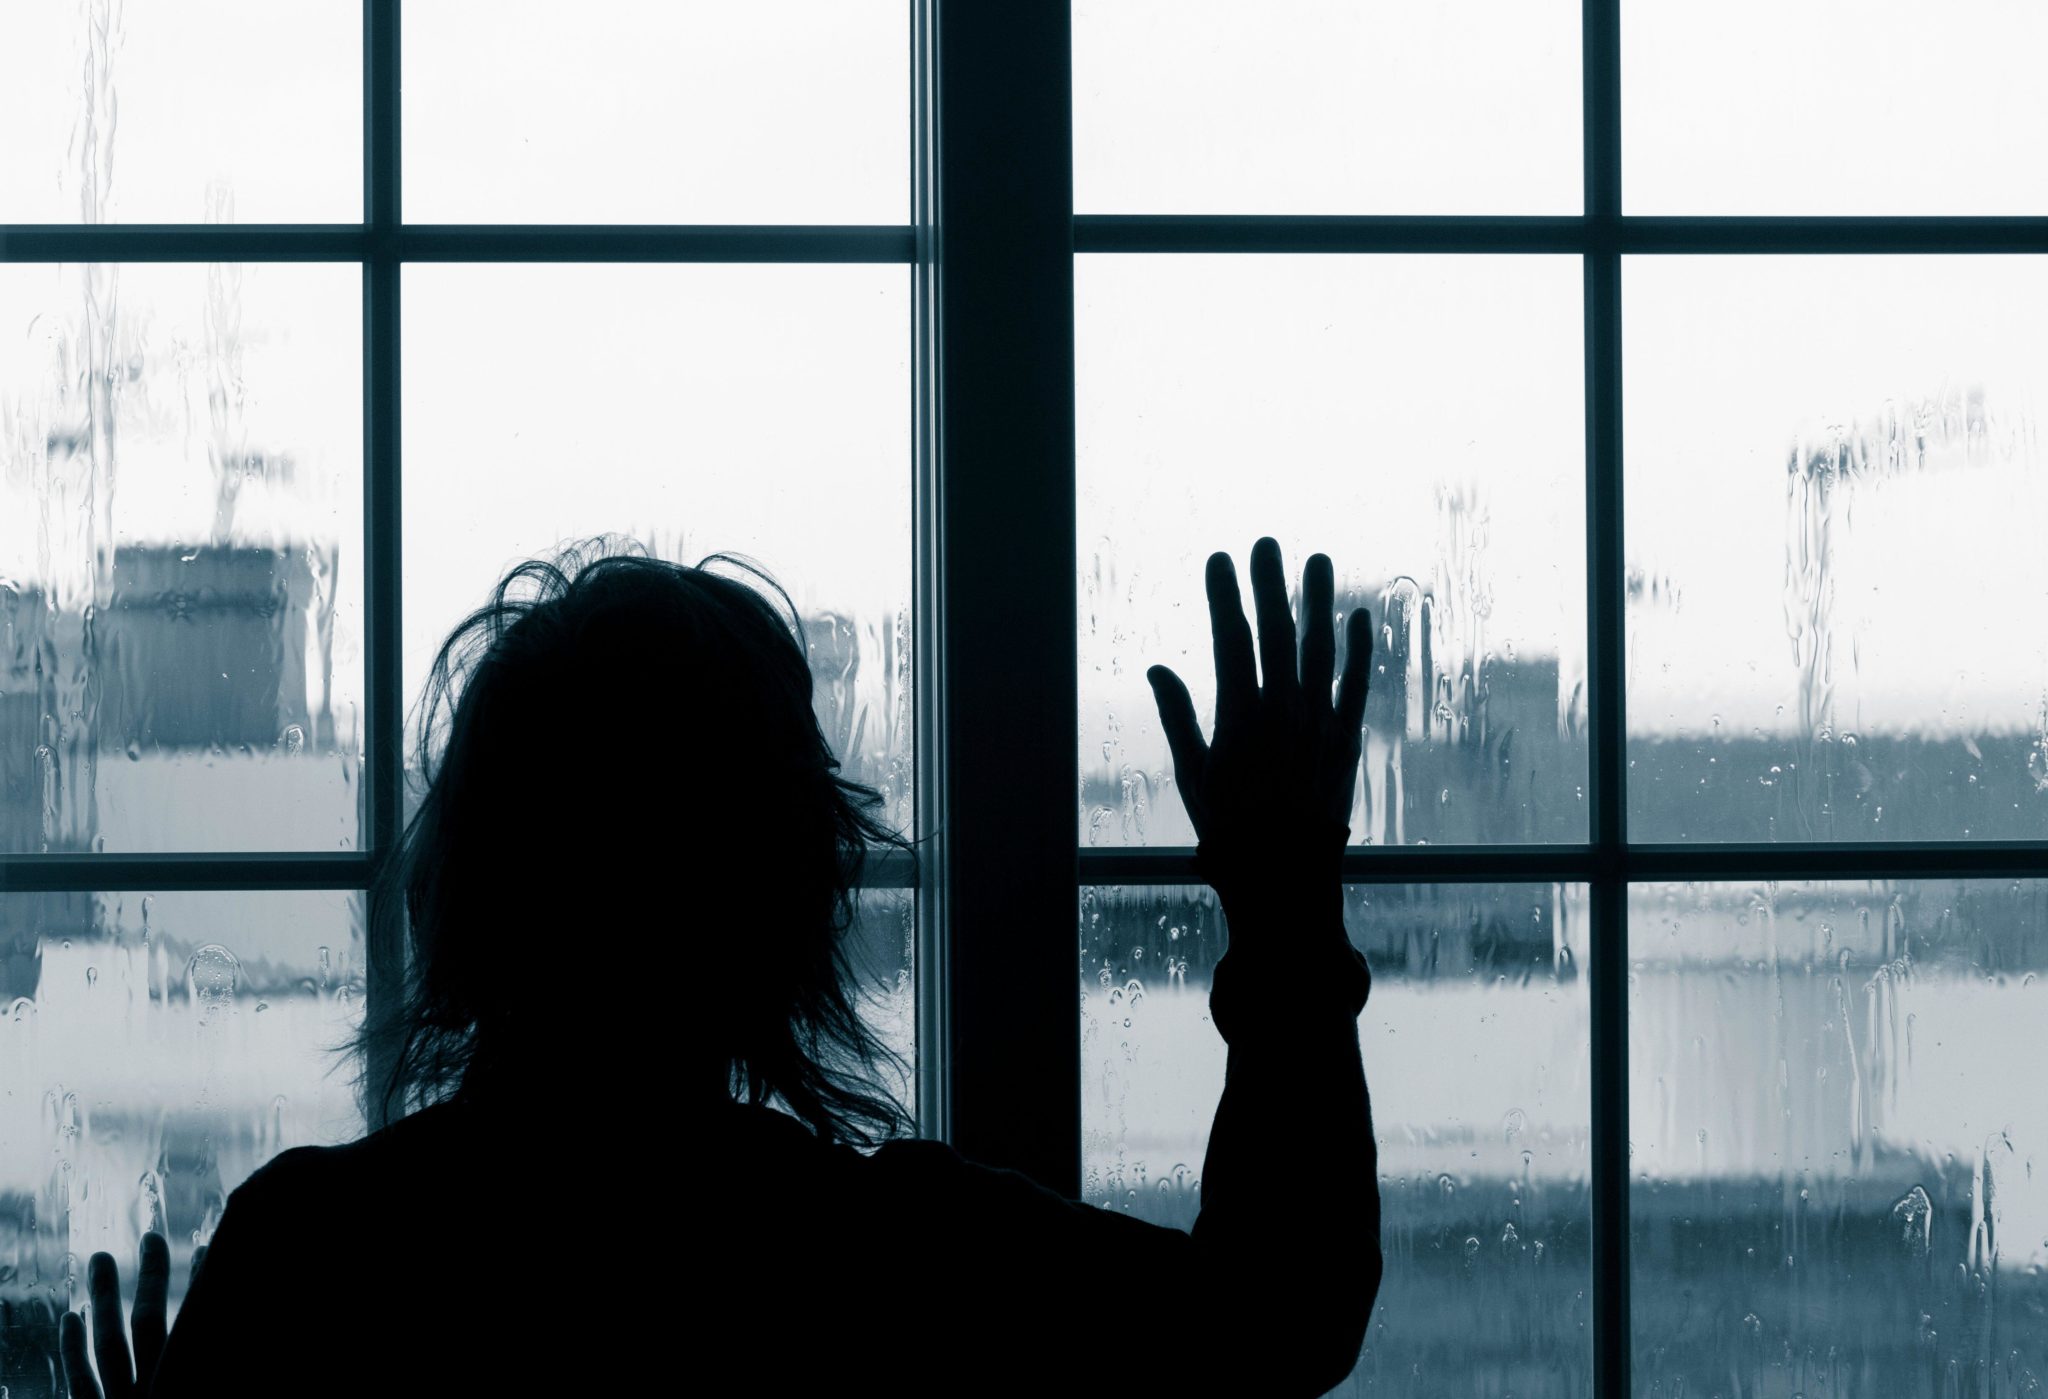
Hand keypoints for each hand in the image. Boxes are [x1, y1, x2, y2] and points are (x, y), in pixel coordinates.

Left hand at [60, 1232, 205, 1398]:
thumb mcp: (211, 1391)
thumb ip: (200, 1345)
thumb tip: (217, 1312)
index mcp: (183, 1377)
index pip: (196, 1323)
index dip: (200, 1280)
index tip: (203, 1248)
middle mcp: (153, 1388)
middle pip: (150, 1324)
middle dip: (153, 1278)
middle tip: (151, 1238)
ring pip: (110, 1345)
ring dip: (105, 1298)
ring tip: (100, 1259)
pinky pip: (80, 1382)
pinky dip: (73, 1350)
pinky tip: (71, 1318)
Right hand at [1147, 537, 1370, 893]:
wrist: (1287, 879)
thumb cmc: (1230, 833)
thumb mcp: (1193, 777)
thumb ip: (1178, 717)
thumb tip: (1158, 670)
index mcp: (1240, 718)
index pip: (1231, 640)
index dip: (1224, 596)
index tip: (1219, 559)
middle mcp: (1284, 713)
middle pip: (1278, 633)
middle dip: (1271, 584)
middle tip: (1266, 543)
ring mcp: (1320, 724)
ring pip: (1321, 650)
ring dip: (1319, 602)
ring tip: (1318, 561)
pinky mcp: (1346, 742)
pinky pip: (1357, 686)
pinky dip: (1360, 650)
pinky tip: (1361, 618)